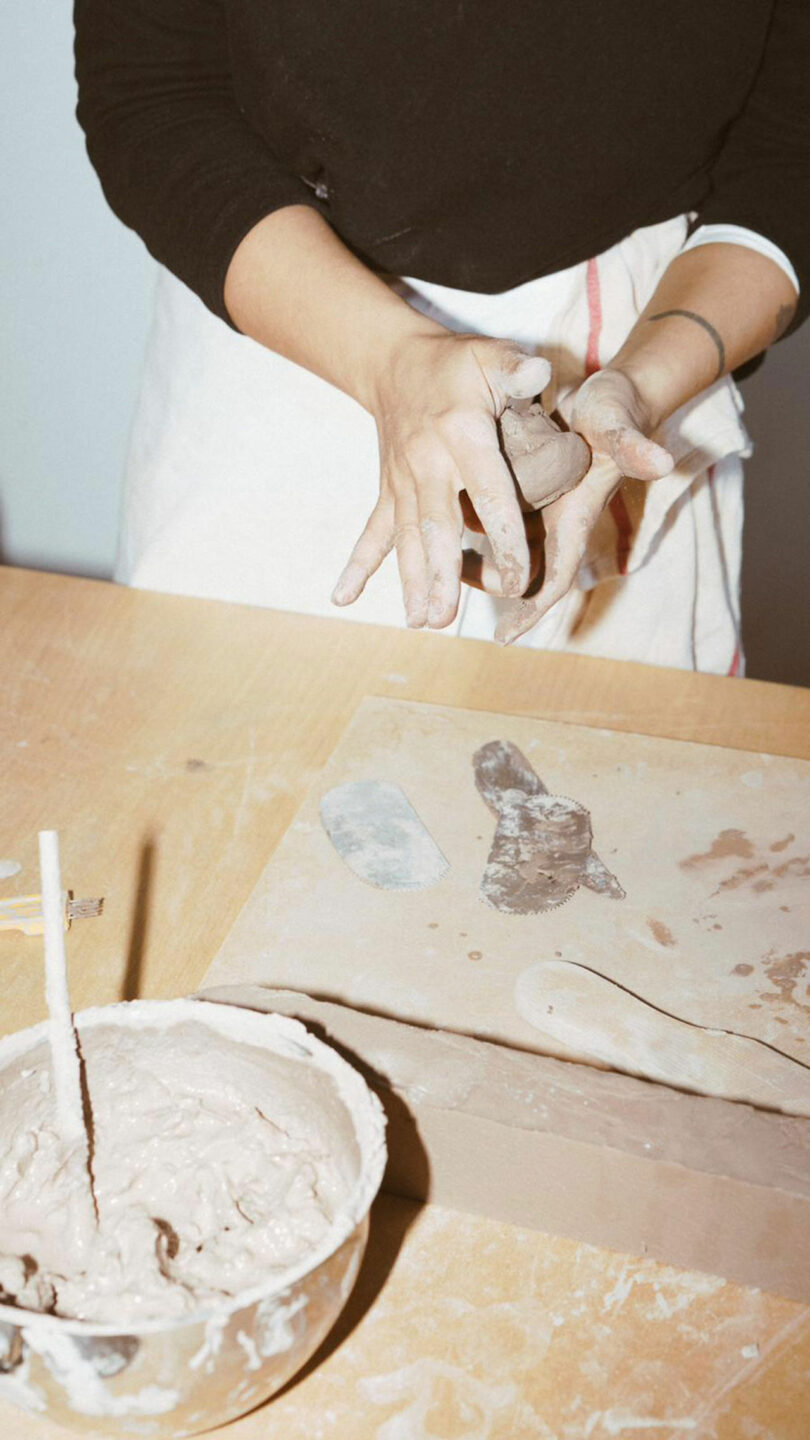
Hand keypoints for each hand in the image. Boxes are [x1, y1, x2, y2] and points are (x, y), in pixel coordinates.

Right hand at [331, 331, 584, 628]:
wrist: (393, 361)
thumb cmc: (455, 364)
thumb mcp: (490, 355)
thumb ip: (516, 368)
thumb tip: (540, 376)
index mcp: (461, 434)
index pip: (488, 493)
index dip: (505, 538)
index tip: (518, 579)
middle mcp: (427, 464)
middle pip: (437, 527)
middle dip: (441, 574)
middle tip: (447, 617)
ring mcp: (402, 481)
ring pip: (406, 538)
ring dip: (411, 582)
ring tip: (420, 622)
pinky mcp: (388, 490)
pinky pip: (372, 532)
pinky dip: (357, 565)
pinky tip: (342, 598)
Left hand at [465, 368, 674, 643]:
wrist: (613, 394)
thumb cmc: (618, 412)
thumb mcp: (621, 427)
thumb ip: (636, 446)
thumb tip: (662, 462)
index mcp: (575, 518)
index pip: (555, 578)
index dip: (530, 610)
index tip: (502, 638)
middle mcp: (555, 521)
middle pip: (520, 572)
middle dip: (487, 585)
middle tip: (448, 585)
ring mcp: (539, 506)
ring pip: (503, 549)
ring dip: (474, 559)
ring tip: (436, 563)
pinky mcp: (525, 487)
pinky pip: (495, 519)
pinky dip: (472, 526)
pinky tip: (439, 525)